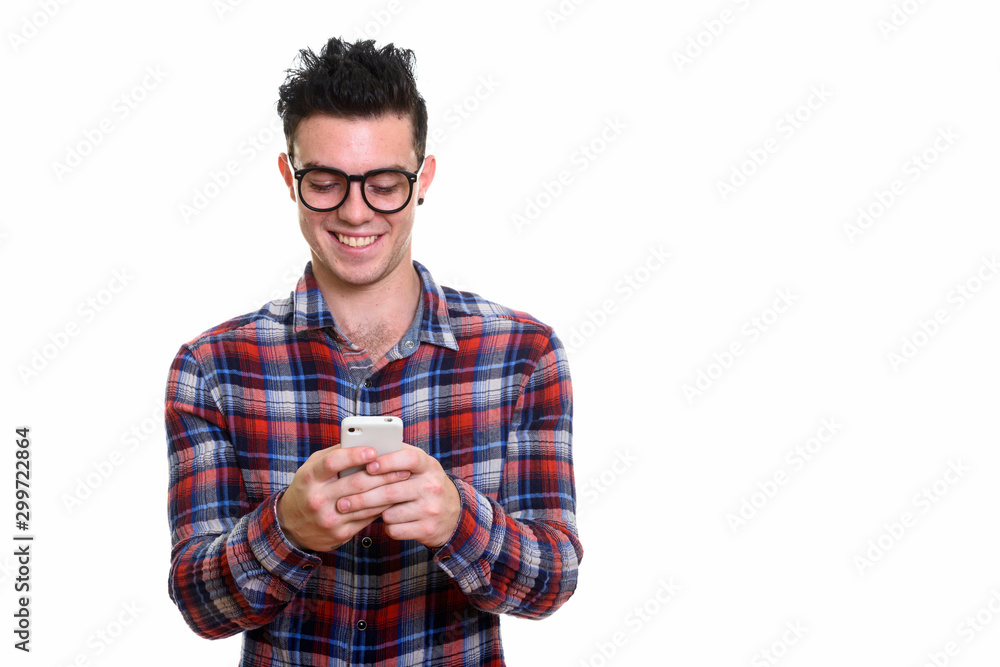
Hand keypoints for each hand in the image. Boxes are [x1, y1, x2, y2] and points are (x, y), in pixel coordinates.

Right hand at [276, 445, 410, 551]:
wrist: (290, 526)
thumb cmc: (307, 489)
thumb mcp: (311, 468)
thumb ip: (334, 455)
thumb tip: (362, 440)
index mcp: (309, 477)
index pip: (333, 462)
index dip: (354, 455)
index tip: (374, 450)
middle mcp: (317, 498)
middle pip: (356, 484)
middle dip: (383, 474)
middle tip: (403, 467)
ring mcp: (329, 518)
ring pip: (366, 503)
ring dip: (388, 491)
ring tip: (404, 481)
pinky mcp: (339, 533)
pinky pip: (367, 518)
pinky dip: (382, 507)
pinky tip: (393, 498)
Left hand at [336, 444, 460, 547]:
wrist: (454, 514)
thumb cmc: (426, 484)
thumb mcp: (420, 467)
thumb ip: (398, 456)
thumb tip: (364, 449)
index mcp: (428, 466)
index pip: (409, 459)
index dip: (387, 462)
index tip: (368, 466)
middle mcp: (432, 486)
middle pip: (390, 492)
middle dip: (362, 498)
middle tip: (342, 503)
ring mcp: (431, 509)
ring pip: (389, 513)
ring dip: (374, 514)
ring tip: (370, 510)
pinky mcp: (427, 529)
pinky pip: (395, 529)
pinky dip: (388, 527)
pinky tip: (390, 521)